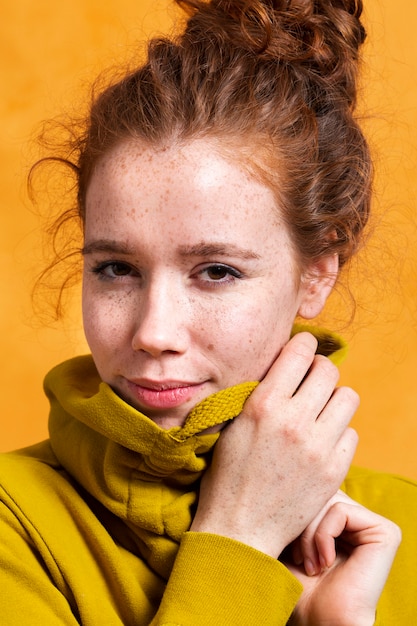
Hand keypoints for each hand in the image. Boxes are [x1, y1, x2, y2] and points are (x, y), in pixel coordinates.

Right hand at [191, 332, 358, 557]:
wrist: (240, 529)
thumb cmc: (227, 475)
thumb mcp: (232, 425)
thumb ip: (260, 394)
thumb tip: (285, 366)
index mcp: (264, 404)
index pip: (300, 351)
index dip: (305, 344)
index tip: (304, 348)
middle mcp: (294, 421)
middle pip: (328, 370)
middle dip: (320, 369)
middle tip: (311, 380)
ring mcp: (318, 446)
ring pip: (347, 397)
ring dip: (333, 399)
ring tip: (319, 411)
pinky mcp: (334, 470)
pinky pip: (351, 433)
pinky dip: (338, 432)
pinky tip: (321, 442)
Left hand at [286, 491, 400, 625]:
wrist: (319, 621)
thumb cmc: (297, 583)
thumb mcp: (285, 532)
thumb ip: (289, 500)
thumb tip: (278, 467)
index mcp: (336, 514)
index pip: (310, 486)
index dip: (291, 509)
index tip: (284, 544)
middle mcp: (357, 515)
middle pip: (317, 489)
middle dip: (299, 522)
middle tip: (298, 558)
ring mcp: (372, 522)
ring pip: (326, 498)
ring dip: (308, 534)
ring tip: (309, 564)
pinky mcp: (385, 531)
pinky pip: (340, 511)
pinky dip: (323, 536)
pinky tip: (324, 563)